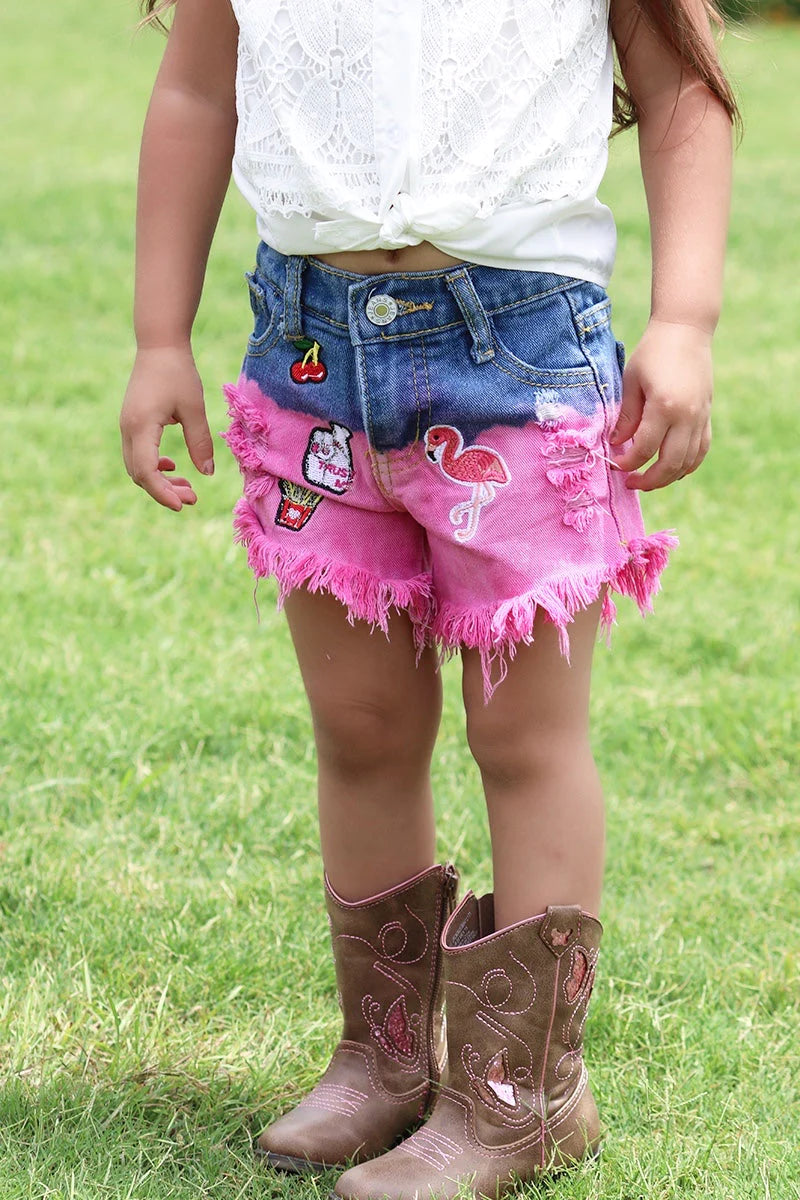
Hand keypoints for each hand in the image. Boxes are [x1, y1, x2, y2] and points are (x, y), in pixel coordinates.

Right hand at [120, 345, 213, 510]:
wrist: (159, 346)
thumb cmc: (178, 373)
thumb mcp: (194, 409)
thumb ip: (200, 442)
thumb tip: (207, 474)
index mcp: (142, 426)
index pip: (147, 472)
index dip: (163, 492)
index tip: (183, 504)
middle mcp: (128, 430)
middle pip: (139, 475)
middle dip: (164, 491)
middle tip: (193, 498)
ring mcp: (126, 427)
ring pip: (138, 467)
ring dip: (160, 480)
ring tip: (187, 487)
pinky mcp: (131, 423)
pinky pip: (137, 455)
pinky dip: (153, 467)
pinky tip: (173, 467)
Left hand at [609, 320, 712, 490]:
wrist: (686, 331)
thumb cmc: (652, 353)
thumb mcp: (631, 381)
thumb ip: (626, 416)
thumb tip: (617, 444)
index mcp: (665, 407)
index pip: (645, 449)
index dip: (628, 463)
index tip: (615, 465)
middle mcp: (687, 416)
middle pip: (670, 464)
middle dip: (648, 480)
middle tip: (630, 483)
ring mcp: (701, 417)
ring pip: (688, 462)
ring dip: (668, 477)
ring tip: (648, 481)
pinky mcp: (707, 415)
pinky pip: (701, 450)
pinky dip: (688, 465)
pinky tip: (673, 471)